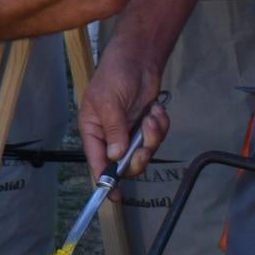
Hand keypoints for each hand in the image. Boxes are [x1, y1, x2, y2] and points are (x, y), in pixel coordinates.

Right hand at [76, 40, 170, 180]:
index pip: (97, 161)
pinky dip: (160, 124)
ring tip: (152, 114)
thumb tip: (115, 156)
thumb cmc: (114, 75)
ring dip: (153, 134)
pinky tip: (156, 109)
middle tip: (146, 140)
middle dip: (140, 153)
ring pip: (145, 151)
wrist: (138, 57)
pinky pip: (158, 137)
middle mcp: (111, 135)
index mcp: (93, 131)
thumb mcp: (109, 102)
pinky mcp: (146, 125)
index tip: (114, 196)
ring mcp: (130, 131)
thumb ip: (114, 130)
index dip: (105, 180)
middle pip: (126, 163)